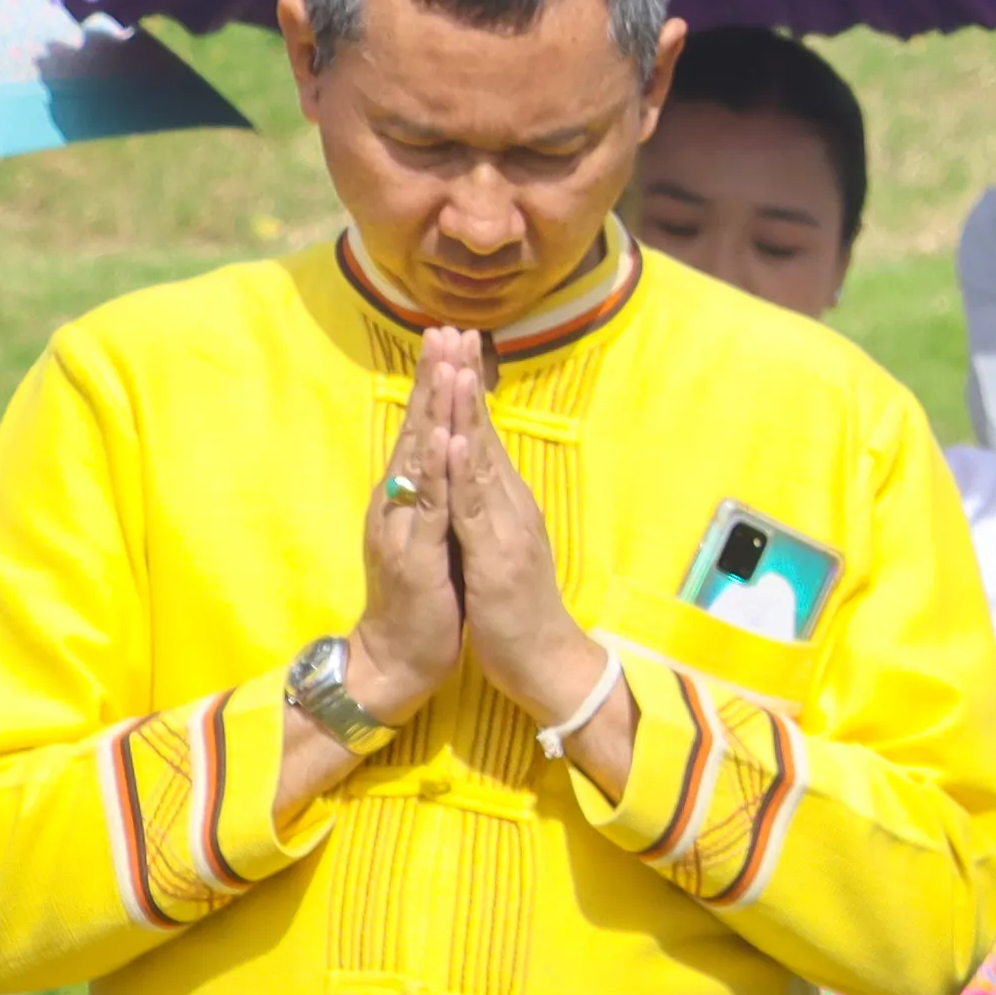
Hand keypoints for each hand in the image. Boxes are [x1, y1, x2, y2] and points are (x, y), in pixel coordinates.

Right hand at [346, 344, 471, 716]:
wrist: (400, 655)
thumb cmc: (424, 594)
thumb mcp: (435, 533)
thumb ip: (436, 493)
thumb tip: (446, 454)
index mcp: (410, 495)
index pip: (426, 428)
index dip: (437, 384)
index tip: (450, 338)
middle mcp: (400, 501)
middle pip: (418, 428)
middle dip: (432, 379)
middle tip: (442, 329)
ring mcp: (404, 524)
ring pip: (419, 458)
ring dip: (433, 410)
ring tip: (445, 365)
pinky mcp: (414, 553)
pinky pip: (426, 504)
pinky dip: (433, 469)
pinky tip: (442, 437)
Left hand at [435, 353, 600, 722]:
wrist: (545, 664)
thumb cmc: (515, 613)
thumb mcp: (493, 552)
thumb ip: (484, 512)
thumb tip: (473, 479)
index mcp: (502, 504)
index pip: (478, 436)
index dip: (463, 391)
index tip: (451, 346)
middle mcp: (508, 504)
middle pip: (480, 432)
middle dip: (464, 381)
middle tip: (453, 330)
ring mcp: (505, 526)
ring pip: (478, 457)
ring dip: (464, 409)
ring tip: (452, 365)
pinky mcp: (497, 554)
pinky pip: (476, 506)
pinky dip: (466, 469)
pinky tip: (457, 438)